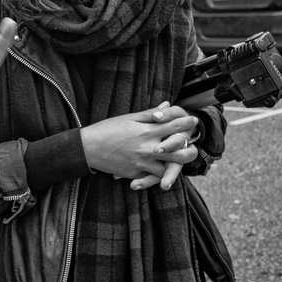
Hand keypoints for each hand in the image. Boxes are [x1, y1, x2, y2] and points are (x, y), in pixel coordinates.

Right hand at [81, 102, 199, 190]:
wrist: (88, 148)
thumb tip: (167, 105)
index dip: (187, 122)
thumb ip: (150, 114)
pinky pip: (153, 176)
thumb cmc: (107, 129)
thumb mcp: (128, 118)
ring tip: (180, 160)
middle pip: (180, 152)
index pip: (175, 126)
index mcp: (147, 131)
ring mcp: (143, 163)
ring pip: (170, 168)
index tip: (193, 120)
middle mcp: (148, 148)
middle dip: (191, 149)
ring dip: (177, 164)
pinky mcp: (136, 174)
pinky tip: (163, 170)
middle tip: (192, 145)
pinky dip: (158, 174)